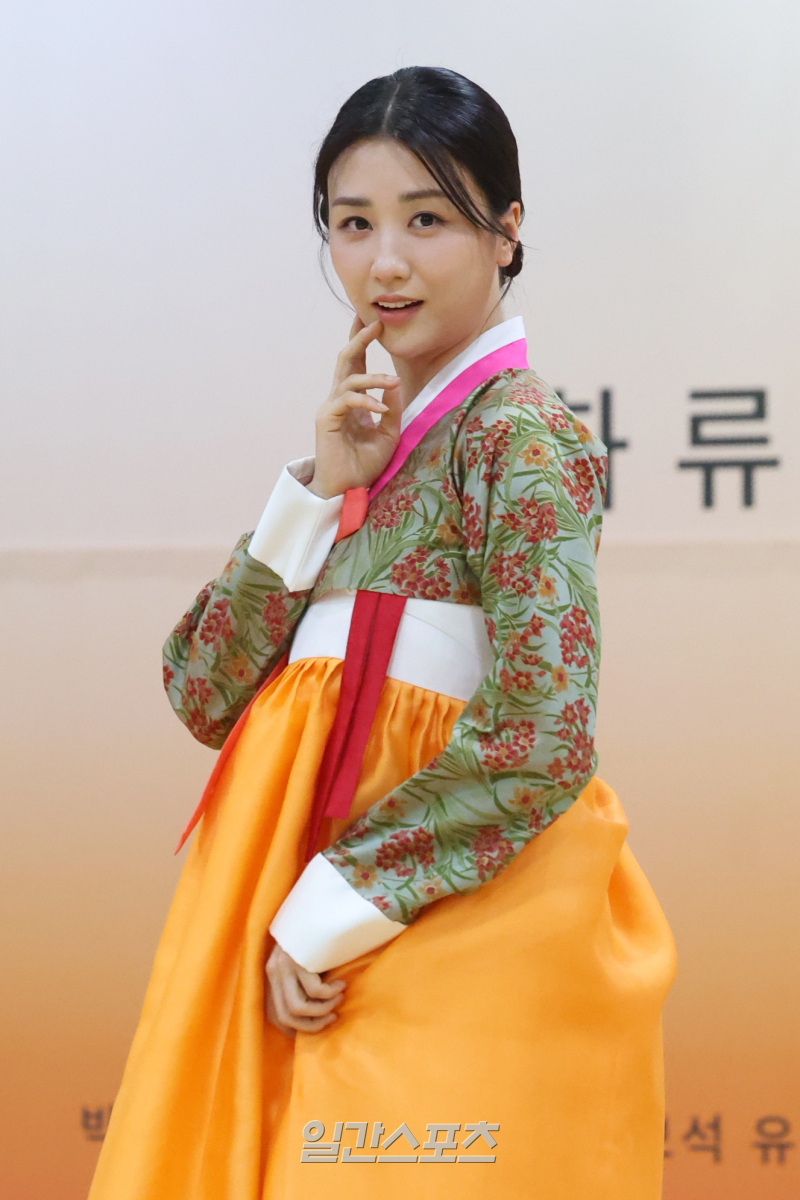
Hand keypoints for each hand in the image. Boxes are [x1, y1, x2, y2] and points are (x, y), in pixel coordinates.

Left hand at [265, 942, 345, 1035]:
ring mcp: (285, 966)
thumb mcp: (299, 962)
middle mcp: (273, 973)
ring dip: (323, 1010)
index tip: (316, 1028)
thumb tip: (312, 1013)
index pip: (275, 1016)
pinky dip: (331, 993)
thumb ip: (298, 983)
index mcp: (271, 977)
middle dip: (313, 1025)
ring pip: (299, 1007)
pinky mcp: (299, 960)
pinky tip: (340, 984)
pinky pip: (315, 990)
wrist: (314, 907)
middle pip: (287, 1016)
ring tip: (338, 1000)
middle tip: (332, 1017)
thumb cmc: (311, 937)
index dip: (295, 1029)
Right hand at [307, 316, 401, 498]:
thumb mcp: (389, 434)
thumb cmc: (365, 465)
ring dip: (373, 376)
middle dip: (360, 339)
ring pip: (349, 378)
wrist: (348, 489)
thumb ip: (392, 408)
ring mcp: (331, 408)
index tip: (375, 321)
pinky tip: (381, 410)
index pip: (357, 365)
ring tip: (393, 381)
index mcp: (353, 401)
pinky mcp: (327, 419)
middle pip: (346, 360)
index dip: (363, 342)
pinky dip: (366, 401)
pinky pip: (346, 400)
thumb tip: (395, 383)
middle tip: (376, 323)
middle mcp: (339, 400)